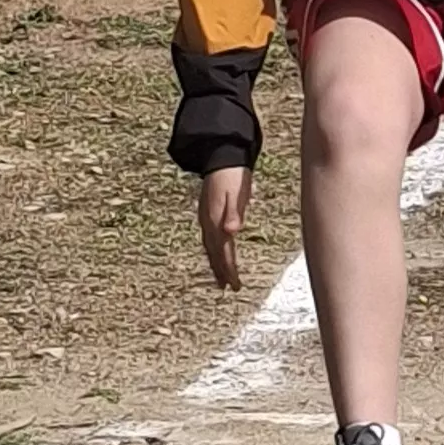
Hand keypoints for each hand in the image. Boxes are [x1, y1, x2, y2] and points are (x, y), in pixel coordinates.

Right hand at [198, 164, 250, 289]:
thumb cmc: (233, 176)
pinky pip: (208, 238)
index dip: (229, 269)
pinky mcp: (206, 213)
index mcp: (216, 220)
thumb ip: (235, 213)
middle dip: (221, 270)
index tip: (235, 285)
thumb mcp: (238, 193)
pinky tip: (215, 251)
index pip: (224, 251)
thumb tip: (231, 232)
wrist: (221, 157)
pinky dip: (213, 250)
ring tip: (220, 277)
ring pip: (210, 246)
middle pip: (215, 252)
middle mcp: (208, 222)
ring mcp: (205, 218)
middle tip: (229, 287)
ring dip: (215, 263)